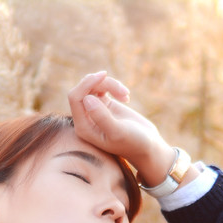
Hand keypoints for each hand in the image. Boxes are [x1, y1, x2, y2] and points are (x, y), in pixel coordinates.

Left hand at [68, 71, 174, 186]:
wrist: (147, 146)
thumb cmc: (134, 143)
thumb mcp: (119, 132)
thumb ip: (102, 117)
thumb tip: (87, 99)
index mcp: (83, 128)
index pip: (75, 98)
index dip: (86, 84)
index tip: (104, 76)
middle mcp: (85, 118)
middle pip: (84, 89)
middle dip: (101, 83)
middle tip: (121, 90)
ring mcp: (93, 110)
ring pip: (93, 85)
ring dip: (110, 84)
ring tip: (126, 95)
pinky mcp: (103, 104)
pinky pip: (101, 86)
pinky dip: (113, 86)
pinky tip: (126, 96)